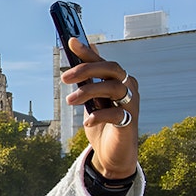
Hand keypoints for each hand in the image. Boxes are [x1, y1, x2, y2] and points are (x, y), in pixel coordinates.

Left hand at [62, 37, 139, 179]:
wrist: (111, 153)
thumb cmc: (102, 122)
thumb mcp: (91, 98)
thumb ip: (88, 76)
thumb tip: (85, 48)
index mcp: (118, 79)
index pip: (102, 61)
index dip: (87, 52)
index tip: (70, 42)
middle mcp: (128, 87)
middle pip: (111, 68)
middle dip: (86, 69)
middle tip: (64, 78)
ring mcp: (131, 104)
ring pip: (113, 88)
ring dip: (88, 91)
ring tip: (70, 101)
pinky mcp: (130, 122)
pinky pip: (116, 113)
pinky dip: (99, 115)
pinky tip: (87, 120)